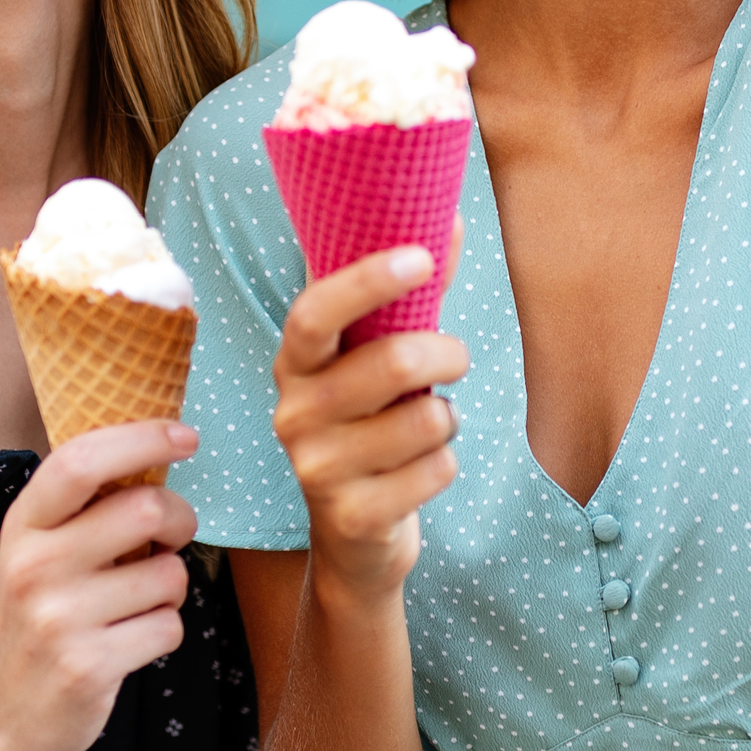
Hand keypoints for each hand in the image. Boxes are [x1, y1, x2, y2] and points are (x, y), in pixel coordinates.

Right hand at [0, 419, 197, 750]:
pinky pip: (168, 628)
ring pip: (169, 575)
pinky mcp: (88, 667)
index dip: (142, 438)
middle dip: (180, 520)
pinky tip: (128, 643)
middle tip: (171, 536)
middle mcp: (35, 567)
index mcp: (24, 527)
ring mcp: (59, 619)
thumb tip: (161, 452)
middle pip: (145, 509)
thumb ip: (84, 509)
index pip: (81, 461)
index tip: (186, 436)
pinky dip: (163, 632)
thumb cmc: (37, 619)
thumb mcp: (38, 553)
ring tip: (136, 604)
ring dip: (171, 588)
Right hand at [272, 226, 466, 601]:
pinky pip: (438, 469)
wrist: (353, 533)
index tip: (421, 258)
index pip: (314, 312)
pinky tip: (419, 471)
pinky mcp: (353, 516)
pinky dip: (446, 464)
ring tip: (427, 426)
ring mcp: (317, 468)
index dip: (367, 281)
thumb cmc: (371, 423)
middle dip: (446, 354)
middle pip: (392, 362)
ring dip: (446, 417)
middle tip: (455, 357)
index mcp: (295, 363)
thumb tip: (448, 216)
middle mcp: (294, 413)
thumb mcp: (375, 358)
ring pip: (426, 418)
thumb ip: (409, 295)